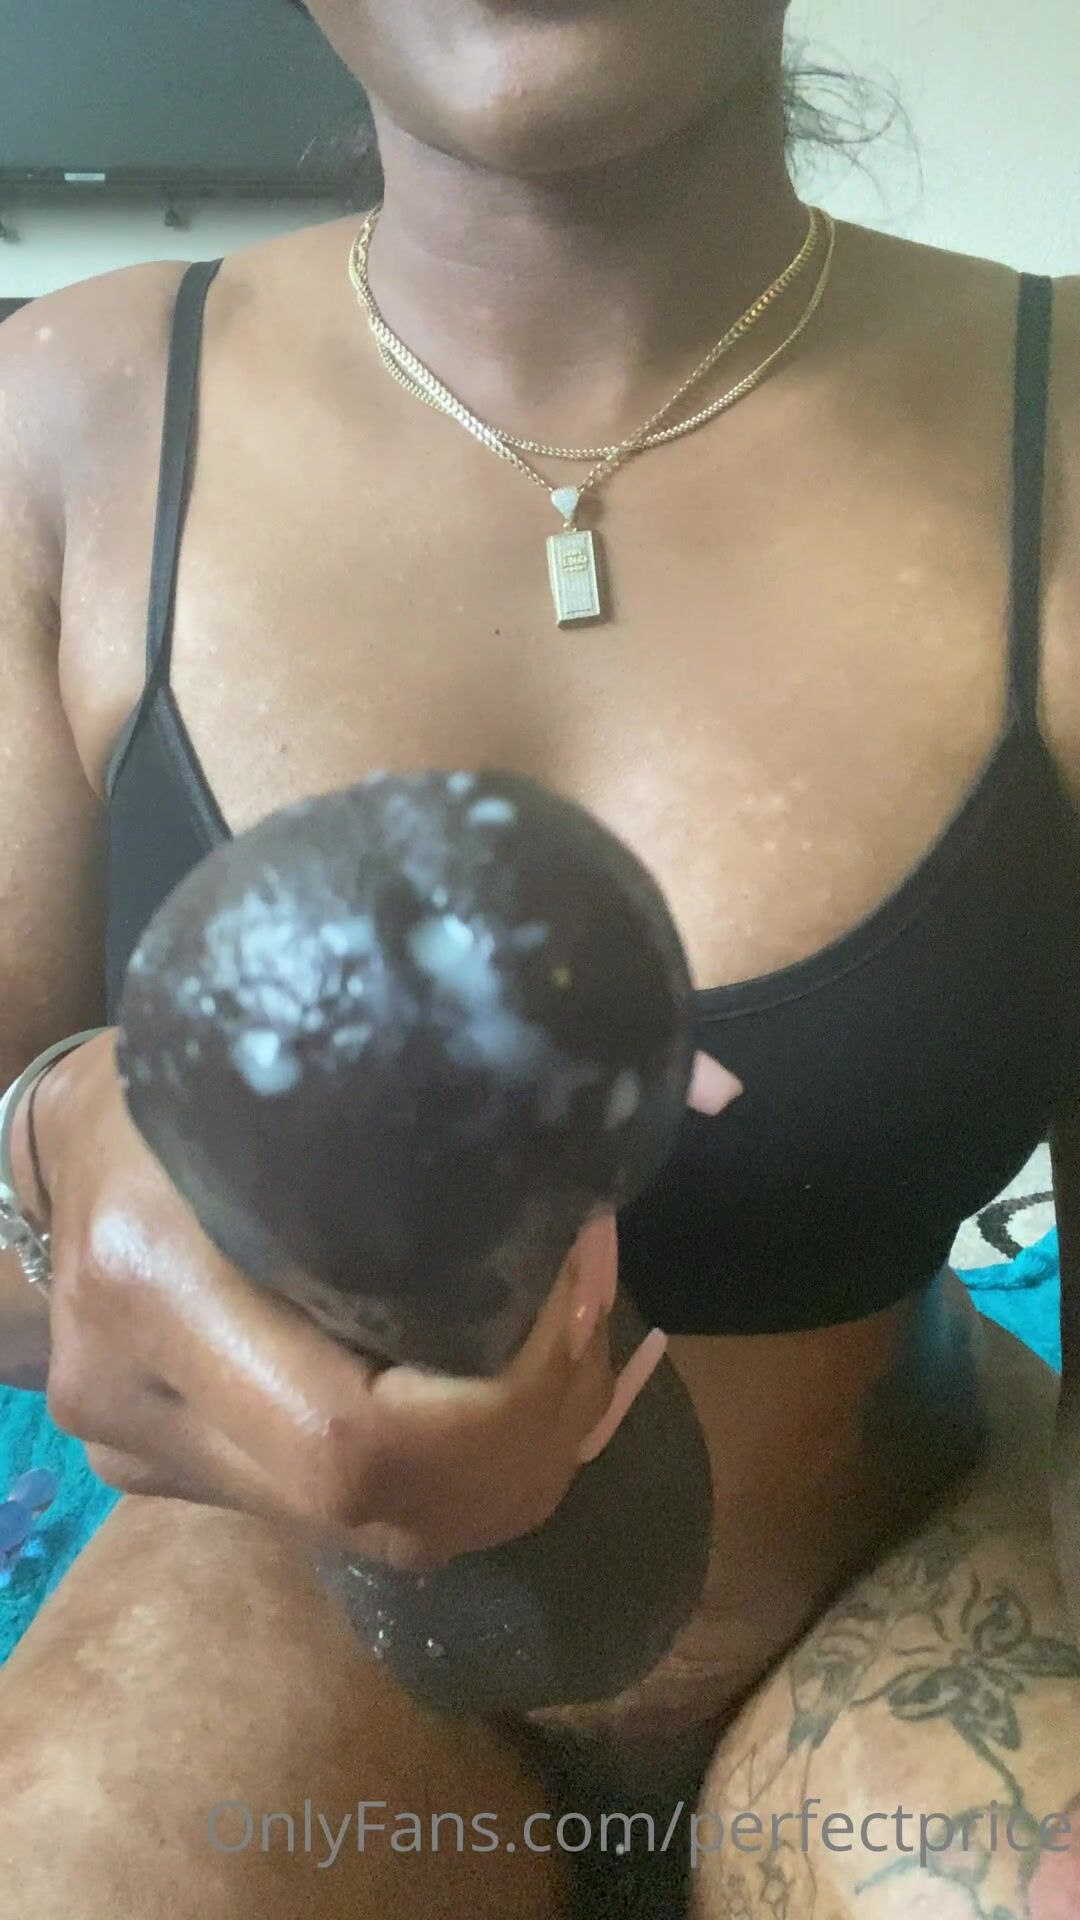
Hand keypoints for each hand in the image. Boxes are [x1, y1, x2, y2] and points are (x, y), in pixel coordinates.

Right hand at [12, 1032, 739, 1570]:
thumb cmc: (166, 1076)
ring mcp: (159, 1464)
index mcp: (152, 1282)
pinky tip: (549, 1401)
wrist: (35, 1172)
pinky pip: (357, 1521)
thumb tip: (712, 1091)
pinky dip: (471, 1475)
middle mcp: (143, 1403)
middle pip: (385, 1512)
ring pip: (383, 1539)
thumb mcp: (288, 1045)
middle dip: (537, 1436)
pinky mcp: (188, 1480)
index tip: (579, 1270)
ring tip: (590, 1355)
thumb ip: (478, 1071)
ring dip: (519, 1465)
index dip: (508, 1390)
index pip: (356, 1439)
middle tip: (609, 1317)